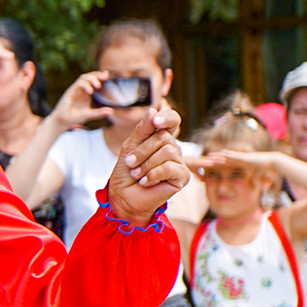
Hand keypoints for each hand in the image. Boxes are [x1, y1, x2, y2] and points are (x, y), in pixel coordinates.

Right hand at [47, 70, 111, 130]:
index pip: (93, 79)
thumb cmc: (75, 117)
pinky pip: (78, 84)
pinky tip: (91, 91)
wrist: (62, 121)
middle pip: (89, 76)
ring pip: (83, 78)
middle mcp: (81, 89)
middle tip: (106, 77)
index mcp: (86, 92)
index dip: (100, 75)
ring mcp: (75, 90)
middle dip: (97, 75)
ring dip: (92, 79)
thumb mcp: (89, 114)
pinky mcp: (70, 92)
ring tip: (98, 85)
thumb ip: (99, 112)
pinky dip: (85, 85)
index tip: (108, 75)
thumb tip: (111, 111)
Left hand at [106, 100, 189, 224]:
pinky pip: (169, 168)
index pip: (173, 120)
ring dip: (145, 165)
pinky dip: (152, 175)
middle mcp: (173, 148)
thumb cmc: (126, 172)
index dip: (167, 117)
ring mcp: (179, 162)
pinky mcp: (183, 176)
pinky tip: (145, 182)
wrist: (123, 197)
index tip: (156, 121)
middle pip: (163, 137)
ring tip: (136, 174)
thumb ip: (142, 130)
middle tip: (130, 164)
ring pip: (167, 151)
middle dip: (142, 151)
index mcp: (161, 138)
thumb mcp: (129, 147)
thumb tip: (153, 110)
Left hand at [192, 149, 277, 175]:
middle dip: (216, 158)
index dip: (220, 162)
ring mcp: (242, 157)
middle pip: (225, 158)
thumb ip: (254, 180)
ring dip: (218, 155)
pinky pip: (234, 155)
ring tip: (209, 155)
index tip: (212, 163)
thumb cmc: (266, 168)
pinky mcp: (244, 157)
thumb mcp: (257, 176)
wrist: (272, 162)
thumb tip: (255, 185)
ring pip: (227, 155)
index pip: (228, 162)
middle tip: (205, 158)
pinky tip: (220, 153)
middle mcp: (240, 158)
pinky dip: (227, 154)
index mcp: (241, 163)